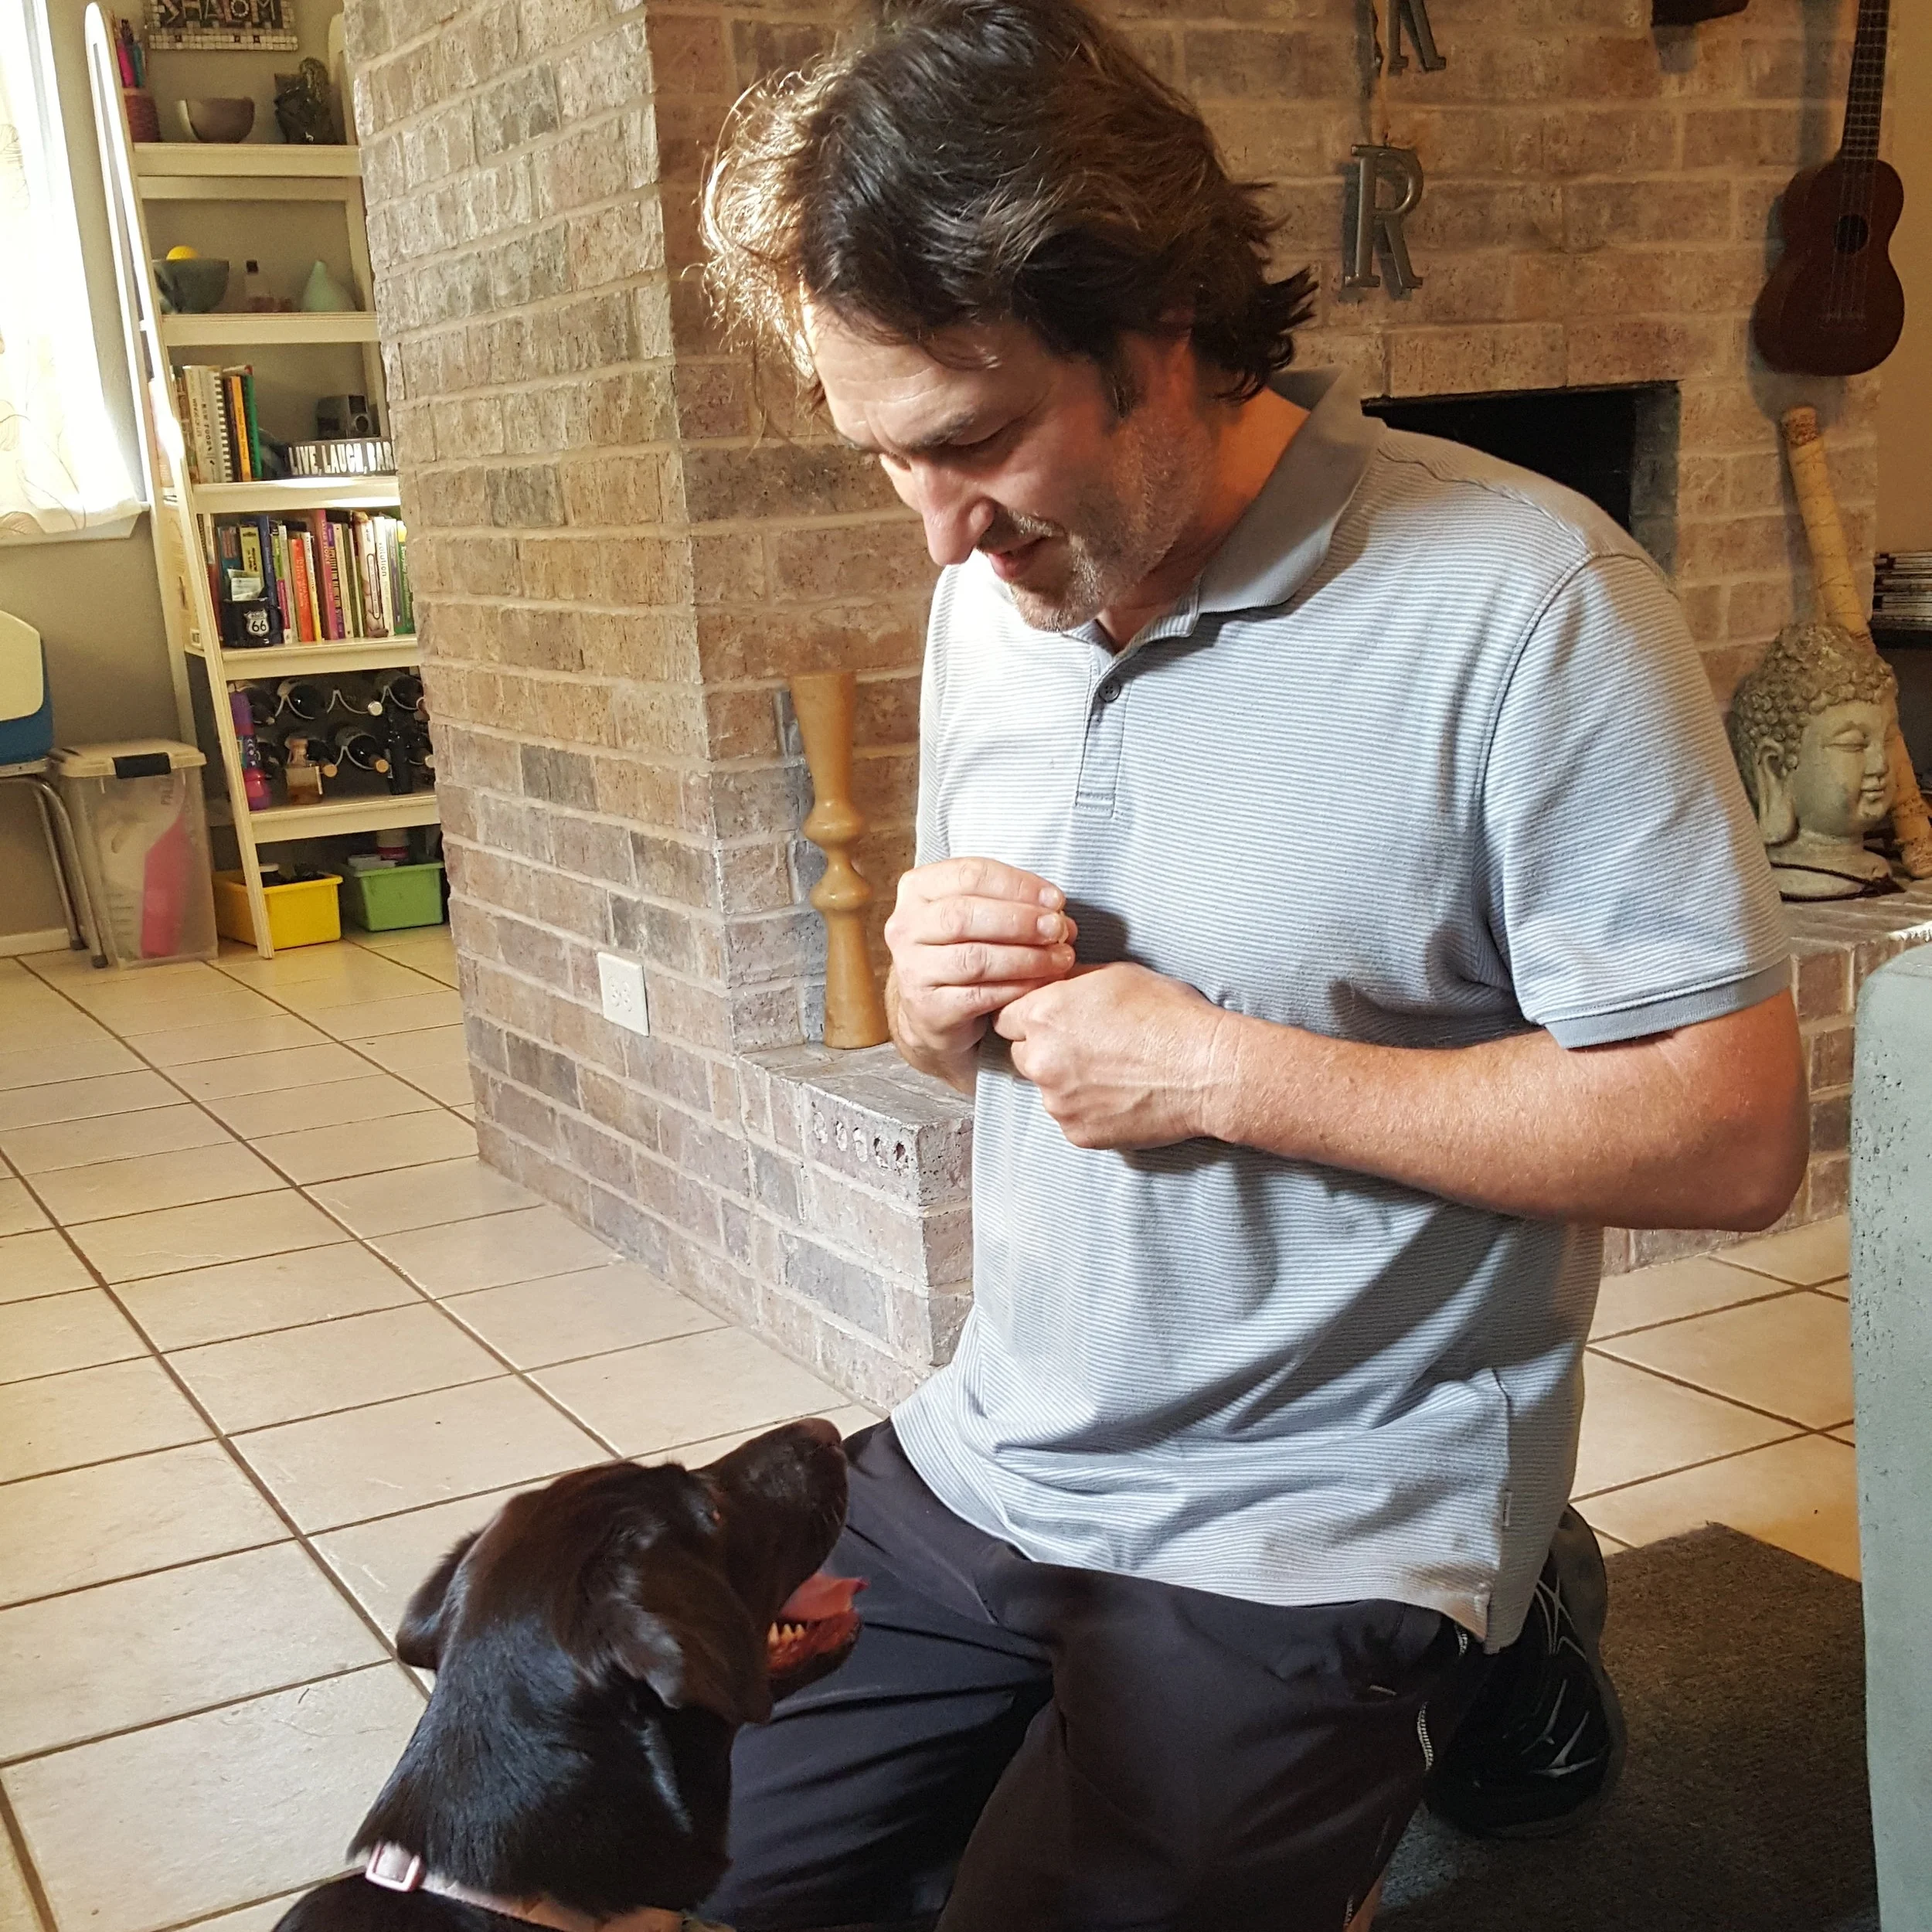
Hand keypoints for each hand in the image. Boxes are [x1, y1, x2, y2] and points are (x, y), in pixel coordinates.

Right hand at [883, 857, 1077, 1078]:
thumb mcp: (974, 914)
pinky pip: (980, 995)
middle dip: (1021, 920)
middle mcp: (905, 927)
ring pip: (975, 959)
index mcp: (916, 889)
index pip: (969, 875)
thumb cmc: (960, 950)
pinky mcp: (927, 1008)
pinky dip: (1017, 987)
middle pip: (966, 916)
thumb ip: (1007, 902)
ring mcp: (912, 969)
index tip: (1056, 899)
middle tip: (1059, 928)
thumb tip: (1055, 909)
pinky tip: (1041, 983)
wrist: (931, 1010)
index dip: (1018, 885)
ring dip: (1027, 957)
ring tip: (1060, 958)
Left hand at [992, 963, 1232, 1149]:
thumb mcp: (1115, 975)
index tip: (1050, 1018)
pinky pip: (1070, 1117)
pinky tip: (1120, 1094)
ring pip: (1047, 1088)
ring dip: (1067, 1081)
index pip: (1005, 1016)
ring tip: (1113, 1071)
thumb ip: (1068, 981)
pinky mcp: (1077, 1133)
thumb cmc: (1169, 1016)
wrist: (1207, 1070)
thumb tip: (1049, 982)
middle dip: (1045, 1048)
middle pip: (1022, 1054)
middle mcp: (1041, 1060)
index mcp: (1043, 1015)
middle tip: (1087, 1045)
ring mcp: (1057, 1102)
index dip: (1029, 1015)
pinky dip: (1088, 1108)